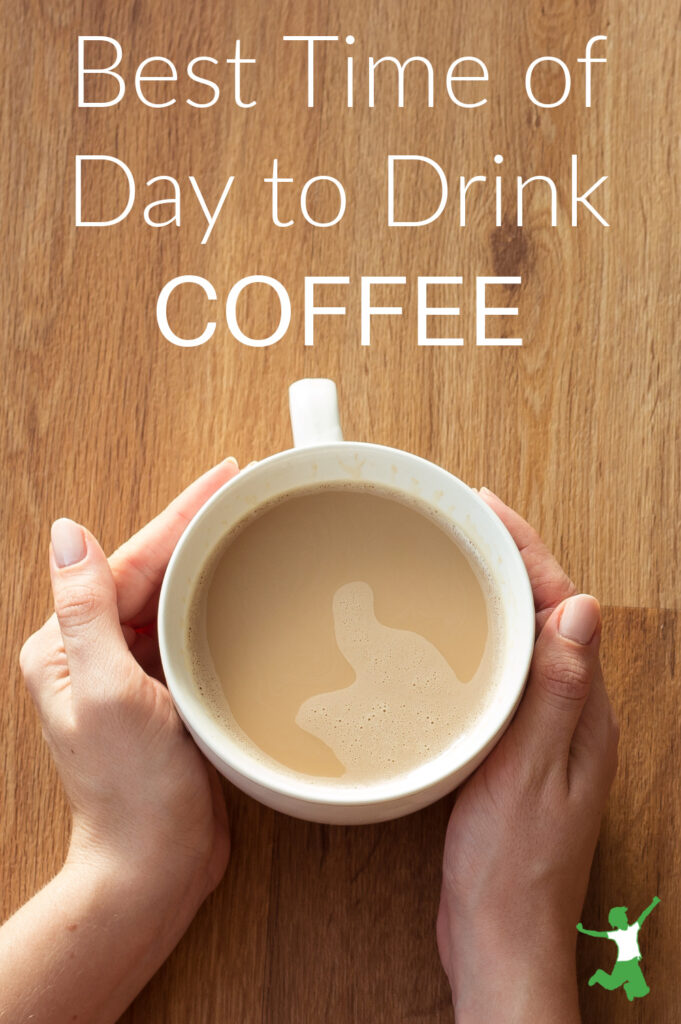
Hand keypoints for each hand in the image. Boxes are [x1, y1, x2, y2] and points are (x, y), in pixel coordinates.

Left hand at [19, 457, 238, 917]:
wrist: (154, 863)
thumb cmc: (131, 792)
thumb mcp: (105, 693)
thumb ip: (86, 612)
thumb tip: (67, 533)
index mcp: (66, 646)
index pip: (129, 559)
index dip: (179, 514)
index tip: (220, 478)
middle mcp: (91, 653)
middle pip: (150, 571)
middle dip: (194, 527)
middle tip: (240, 490)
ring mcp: (128, 673)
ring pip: (169, 597)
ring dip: (203, 560)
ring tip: (241, 524)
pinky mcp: (161, 693)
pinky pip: (185, 630)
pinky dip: (210, 603)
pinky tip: (233, 588)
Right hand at [436, 488, 618, 1023]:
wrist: (499, 936)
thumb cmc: (510, 866)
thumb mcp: (529, 772)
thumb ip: (558, 693)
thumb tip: (582, 608)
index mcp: (585, 713)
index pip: (563, 606)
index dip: (527, 551)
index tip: (489, 510)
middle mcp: (574, 716)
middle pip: (549, 614)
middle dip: (513, 560)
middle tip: (467, 520)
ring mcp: (548, 734)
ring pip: (528, 641)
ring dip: (499, 594)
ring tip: (460, 559)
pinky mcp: (520, 751)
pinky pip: (509, 674)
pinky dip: (485, 639)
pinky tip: (456, 638)